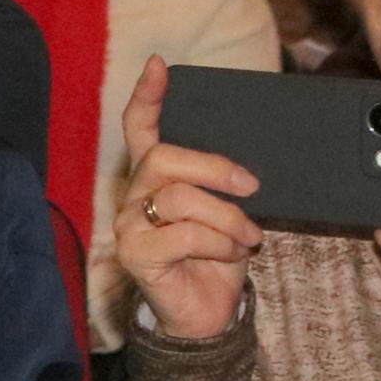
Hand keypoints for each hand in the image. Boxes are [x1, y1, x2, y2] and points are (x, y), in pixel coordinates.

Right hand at [112, 56, 262, 343]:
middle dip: (215, 167)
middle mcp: (133, 196)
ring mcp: (130, 225)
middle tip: (251, 186)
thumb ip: (223, 183)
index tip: (161, 66)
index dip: (149, 96)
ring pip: (180, 197)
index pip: (141, 128)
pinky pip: (184, 234)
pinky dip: (220, 243)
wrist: (209, 315)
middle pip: (163, 157)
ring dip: (228, 217)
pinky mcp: (136, 254)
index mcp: (154, 178)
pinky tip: (233, 253)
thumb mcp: (227, 211)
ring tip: (249, 236)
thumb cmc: (217, 258)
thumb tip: (249, 162)